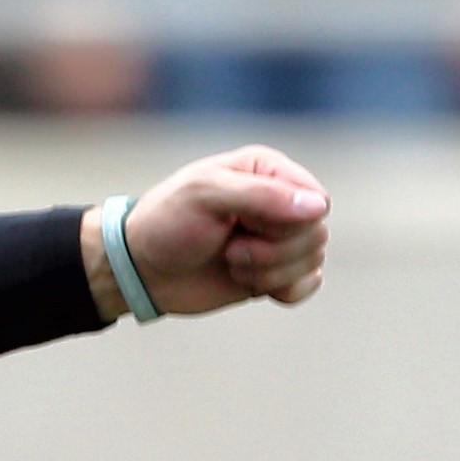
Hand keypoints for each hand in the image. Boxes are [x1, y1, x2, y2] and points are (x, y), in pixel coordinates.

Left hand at [104, 147, 329, 315]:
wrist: (140, 270)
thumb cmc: (165, 223)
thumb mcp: (205, 196)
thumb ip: (261, 196)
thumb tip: (319, 207)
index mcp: (268, 170)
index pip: (316, 200)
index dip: (287, 222)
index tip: (244, 225)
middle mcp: (280, 200)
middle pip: (316, 233)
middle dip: (272, 252)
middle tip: (229, 250)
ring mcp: (280, 237)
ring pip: (313, 260)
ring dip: (270, 272)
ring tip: (230, 263)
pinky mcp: (275, 270)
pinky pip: (310, 283)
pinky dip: (285, 290)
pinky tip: (253, 285)